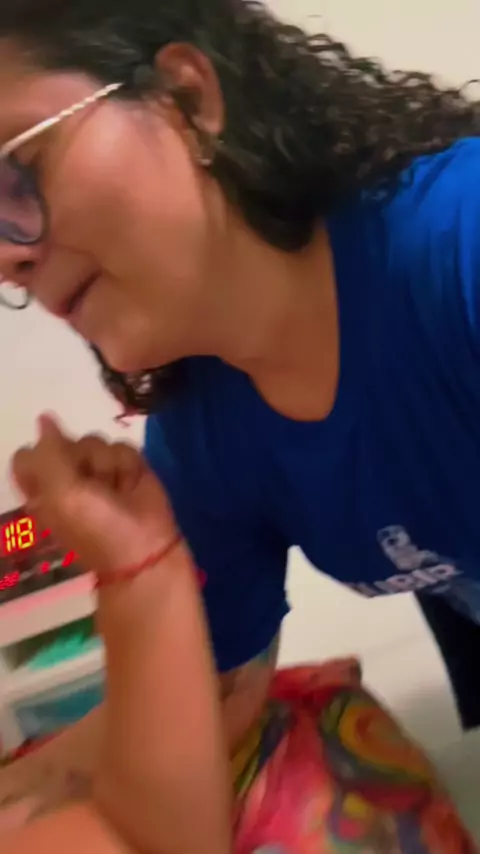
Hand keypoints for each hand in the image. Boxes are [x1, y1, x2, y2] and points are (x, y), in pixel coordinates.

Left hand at [11, 415, 178, 576]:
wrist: (144, 546)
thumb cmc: (95, 526)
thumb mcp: (62, 494)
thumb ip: (49, 453)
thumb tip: (44, 418)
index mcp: (42, 487)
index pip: (28, 454)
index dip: (43, 456)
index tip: (58, 470)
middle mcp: (67, 476)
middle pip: (65, 441)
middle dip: (80, 461)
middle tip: (91, 487)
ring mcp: (98, 469)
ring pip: (94, 440)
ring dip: (108, 466)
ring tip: (117, 490)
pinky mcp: (126, 465)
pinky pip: (122, 445)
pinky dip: (129, 466)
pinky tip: (132, 484)